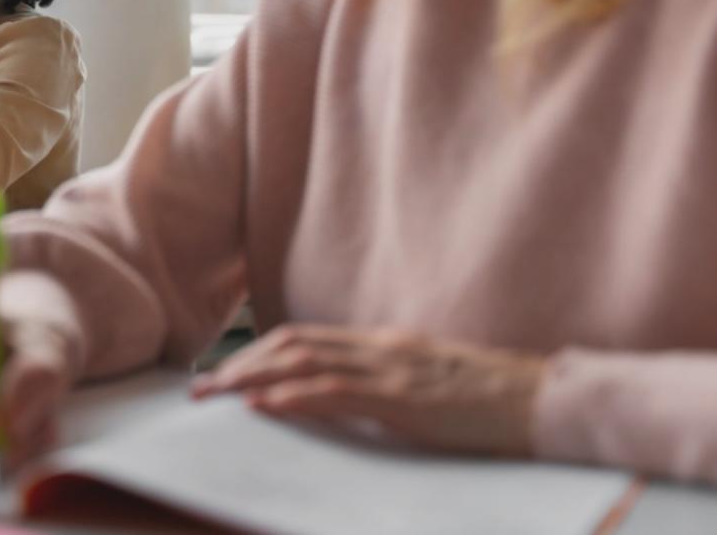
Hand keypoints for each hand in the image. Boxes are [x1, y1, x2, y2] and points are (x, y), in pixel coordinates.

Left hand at [191, 324, 547, 456]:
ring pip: (306, 364)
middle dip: (240, 364)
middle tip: (199, 388)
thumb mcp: (429, 384)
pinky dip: (297, 397)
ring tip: (216, 395)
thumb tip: (344, 398)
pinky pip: (341, 394)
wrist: (547, 401)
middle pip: (292, 346)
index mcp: (383, 345)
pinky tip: (267, 406)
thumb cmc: (494, 401)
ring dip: (253, 379)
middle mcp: (380, 349)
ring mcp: (393, 371)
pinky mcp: (408, 400)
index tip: (221, 372)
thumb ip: (387, 383)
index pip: (305, 340)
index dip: (257, 352)